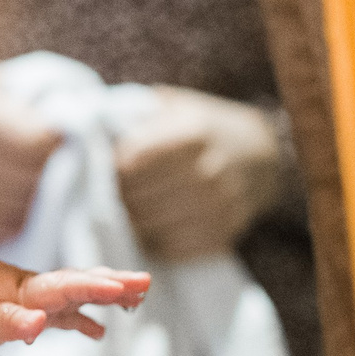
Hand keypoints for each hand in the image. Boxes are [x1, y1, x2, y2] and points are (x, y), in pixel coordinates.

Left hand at [0, 255, 149, 350]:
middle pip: (78, 284)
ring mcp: (34, 300)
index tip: (117, 289)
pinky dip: (82, 319)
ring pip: (76, 293)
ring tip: (139, 294)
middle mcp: (35, 291)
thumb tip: (38, 324)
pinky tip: (99, 332)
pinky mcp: (28, 311)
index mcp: (24, 290)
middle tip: (143, 282)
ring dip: (106, 293)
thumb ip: (7, 323)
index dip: (91, 288)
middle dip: (111, 284)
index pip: (64, 287)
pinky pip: (63, 312)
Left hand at [112, 87, 287, 260]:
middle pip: (140, 197)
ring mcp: (220, 206)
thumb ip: (138, 116)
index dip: (112, 167)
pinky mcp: (224, 233)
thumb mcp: (176, 107)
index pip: (133, 161)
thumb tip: (94, 134)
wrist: (260, 156)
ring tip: (126, 211)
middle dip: (118, 197)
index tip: (107, 165)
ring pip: (153, 226)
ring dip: (132, 222)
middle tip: (110, 192)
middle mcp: (210, 172)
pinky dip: (154, 242)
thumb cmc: (203, 128)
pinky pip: (174, 248)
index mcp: (194, 135)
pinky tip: (149, 228)